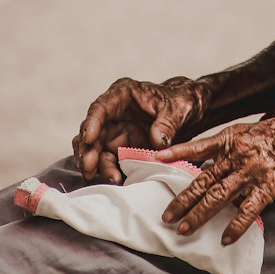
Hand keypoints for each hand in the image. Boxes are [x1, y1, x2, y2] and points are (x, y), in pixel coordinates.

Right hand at [72, 75, 208, 184]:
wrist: (187, 113)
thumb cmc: (179, 103)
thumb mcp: (177, 109)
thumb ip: (167, 123)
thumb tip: (158, 140)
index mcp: (122, 94)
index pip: (100, 108)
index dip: (92, 124)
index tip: (89, 139)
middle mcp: (112, 113)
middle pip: (91, 132)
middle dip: (88, 151)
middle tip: (89, 168)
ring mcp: (114, 132)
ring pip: (95, 149)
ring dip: (96, 164)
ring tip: (109, 177)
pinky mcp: (119, 149)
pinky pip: (107, 161)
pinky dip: (109, 170)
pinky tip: (116, 179)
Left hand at [156, 103, 274, 244]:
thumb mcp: (259, 130)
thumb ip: (239, 145)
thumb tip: (224, 159)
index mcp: (234, 137)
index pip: (199, 146)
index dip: (177, 153)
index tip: (157, 158)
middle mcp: (238, 154)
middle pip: (203, 179)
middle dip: (182, 199)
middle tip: (166, 215)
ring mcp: (252, 171)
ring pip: (218, 196)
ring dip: (199, 215)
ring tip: (183, 229)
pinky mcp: (270, 186)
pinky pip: (247, 210)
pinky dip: (235, 226)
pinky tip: (225, 239)